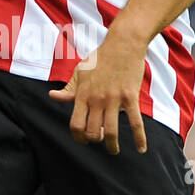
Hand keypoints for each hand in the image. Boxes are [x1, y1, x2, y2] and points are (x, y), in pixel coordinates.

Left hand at [49, 35, 147, 153]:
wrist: (123, 44)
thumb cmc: (100, 58)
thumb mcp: (80, 71)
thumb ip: (68, 88)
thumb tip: (53, 96)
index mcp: (83, 95)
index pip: (75, 125)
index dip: (78, 138)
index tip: (84, 141)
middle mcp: (96, 99)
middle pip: (92, 132)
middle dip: (95, 141)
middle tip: (100, 141)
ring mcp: (114, 99)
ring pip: (111, 132)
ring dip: (112, 146)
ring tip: (113, 150)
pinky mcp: (130, 97)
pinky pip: (135, 123)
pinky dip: (139, 139)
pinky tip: (141, 149)